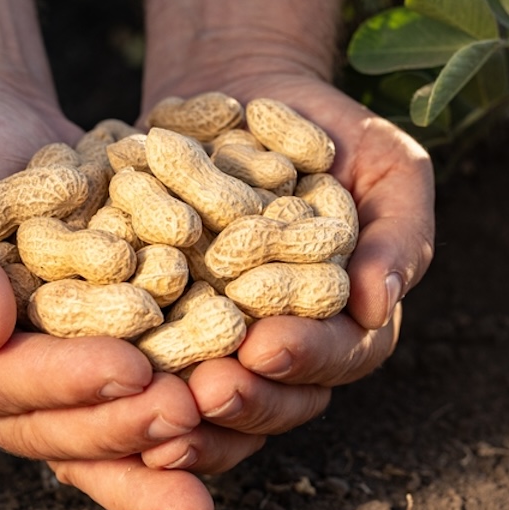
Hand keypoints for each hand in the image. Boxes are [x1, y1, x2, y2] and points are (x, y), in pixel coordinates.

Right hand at [0, 74, 215, 509]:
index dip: (61, 382)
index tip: (129, 368)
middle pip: (54, 429)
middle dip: (123, 426)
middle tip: (189, 412)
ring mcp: (47, 387)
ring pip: (102, 439)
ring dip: (161, 452)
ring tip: (221, 433)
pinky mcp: (99, 367)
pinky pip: (137, 408)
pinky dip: (185, 429)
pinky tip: (239, 431)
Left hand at [53, 71, 435, 503]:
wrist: (245, 91)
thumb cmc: (332, 128)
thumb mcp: (387, 164)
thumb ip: (400, 231)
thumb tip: (380, 302)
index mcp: (351, 317)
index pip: (344, 353)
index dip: (308, 356)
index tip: (268, 346)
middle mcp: (293, 342)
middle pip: (281, 397)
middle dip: (247, 398)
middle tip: (208, 391)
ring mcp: (232, 340)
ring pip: (221, 404)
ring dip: (192, 418)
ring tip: (159, 405)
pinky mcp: (174, 324)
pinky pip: (162, 373)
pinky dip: (139, 389)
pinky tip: (108, 390)